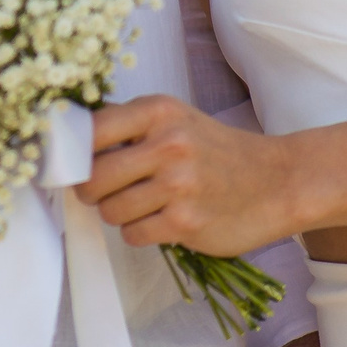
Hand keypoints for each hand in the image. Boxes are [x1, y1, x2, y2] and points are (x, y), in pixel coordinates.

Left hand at [73, 93, 300, 257]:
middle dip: (90, 189)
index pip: (91, 131)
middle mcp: (169, 144)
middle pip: (93, 176)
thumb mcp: (176, 119)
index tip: (72, 164)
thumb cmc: (217, 151)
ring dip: (117, 213)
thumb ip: (128, 125)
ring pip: (110, 210)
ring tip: (141, 205)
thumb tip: (69, 136)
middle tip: (102, 191)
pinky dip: (139, 232)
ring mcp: (179, 185)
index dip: (73, 153)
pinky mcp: (186, 223)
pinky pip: (133, 235)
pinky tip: (160, 220)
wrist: (277, 182)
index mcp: (159, 111)